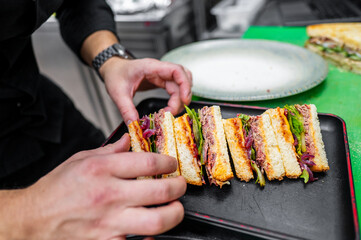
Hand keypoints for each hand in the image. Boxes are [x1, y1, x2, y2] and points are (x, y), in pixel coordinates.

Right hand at [2, 134, 186, 239]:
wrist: (33, 219)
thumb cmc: (56, 189)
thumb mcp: (81, 159)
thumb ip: (109, 150)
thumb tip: (130, 140)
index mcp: (102, 170)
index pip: (148, 162)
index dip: (168, 162)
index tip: (172, 164)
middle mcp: (108, 195)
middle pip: (160, 192)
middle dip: (179, 188)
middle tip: (180, 186)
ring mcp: (108, 222)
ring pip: (156, 221)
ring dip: (174, 214)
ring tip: (175, 209)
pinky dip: (150, 238)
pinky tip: (151, 231)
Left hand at [99, 57, 192, 122]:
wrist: (112, 68)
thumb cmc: (115, 74)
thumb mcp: (118, 93)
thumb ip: (126, 110)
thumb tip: (135, 124)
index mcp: (150, 67)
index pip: (176, 70)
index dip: (184, 84)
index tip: (184, 100)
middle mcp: (159, 69)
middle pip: (182, 79)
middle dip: (182, 96)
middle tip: (173, 112)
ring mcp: (161, 74)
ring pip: (181, 83)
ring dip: (180, 98)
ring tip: (172, 111)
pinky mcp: (161, 80)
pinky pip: (175, 87)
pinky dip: (176, 98)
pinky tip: (170, 108)